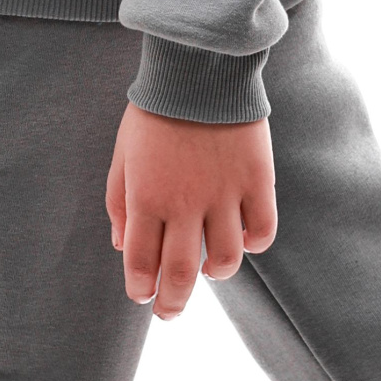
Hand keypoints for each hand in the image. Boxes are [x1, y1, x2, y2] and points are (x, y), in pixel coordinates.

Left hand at [105, 103, 278, 320]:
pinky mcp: (257, 181)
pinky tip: (243, 240)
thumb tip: (121, 245)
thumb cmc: (155, 112)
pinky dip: (254, 244)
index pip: (140, 264)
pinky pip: (262, 231)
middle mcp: (184, 203)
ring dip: (215, 275)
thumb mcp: (122, 155)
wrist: (199, 68)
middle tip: (169, 312)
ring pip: (225, 262)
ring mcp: (224, 194)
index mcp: (145, 198)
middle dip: (171, 304)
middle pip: (180, 275)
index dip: (141, 289)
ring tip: (208, 271)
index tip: (143, 295)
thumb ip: (118, 202)